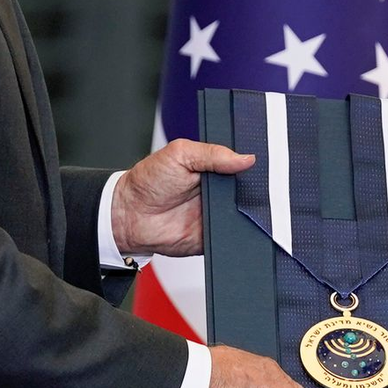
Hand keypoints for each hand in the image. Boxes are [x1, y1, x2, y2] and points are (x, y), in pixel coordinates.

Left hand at [111, 139, 253, 256]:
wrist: (131, 216)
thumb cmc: (149, 181)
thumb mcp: (181, 153)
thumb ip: (213, 153)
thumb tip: (245, 158)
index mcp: (213, 166)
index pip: (240, 163)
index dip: (249, 162)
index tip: (256, 162)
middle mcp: (218, 189)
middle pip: (247, 188)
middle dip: (250, 187)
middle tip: (239, 184)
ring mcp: (217, 212)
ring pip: (245, 212)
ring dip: (244, 209)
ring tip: (230, 203)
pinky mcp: (214, 234)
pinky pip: (234, 234)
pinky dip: (236, 230)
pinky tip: (230, 222)